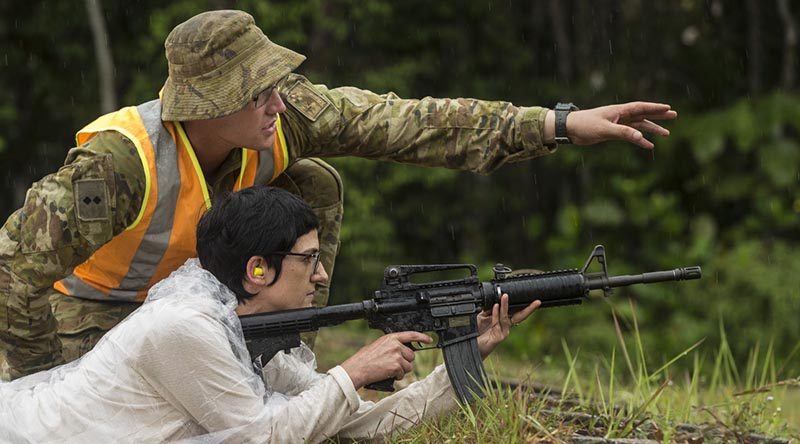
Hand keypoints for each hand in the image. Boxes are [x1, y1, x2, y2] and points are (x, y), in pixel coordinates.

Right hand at [340, 331, 431, 388]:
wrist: (358, 368)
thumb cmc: (364, 359)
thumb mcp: (378, 345)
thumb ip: (391, 345)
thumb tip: (401, 350)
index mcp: (391, 337)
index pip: (411, 335)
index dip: (422, 337)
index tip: (429, 339)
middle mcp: (396, 345)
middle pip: (411, 355)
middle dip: (405, 361)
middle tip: (393, 364)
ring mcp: (397, 355)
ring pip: (408, 366)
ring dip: (401, 370)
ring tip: (389, 369)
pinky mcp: (396, 366)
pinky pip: (402, 373)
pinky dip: (396, 376)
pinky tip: (387, 374)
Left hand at [476, 294, 539, 357]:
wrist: (473, 345)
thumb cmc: (477, 332)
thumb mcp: (482, 316)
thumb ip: (488, 309)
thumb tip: (493, 299)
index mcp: (504, 321)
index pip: (516, 312)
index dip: (525, 306)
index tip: (533, 300)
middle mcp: (506, 327)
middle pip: (520, 316)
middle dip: (529, 309)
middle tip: (537, 302)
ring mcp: (503, 332)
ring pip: (506, 317)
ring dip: (505, 305)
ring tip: (505, 296)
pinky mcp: (498, 337)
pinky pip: (497, 322)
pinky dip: (496, 313)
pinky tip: (496, 306)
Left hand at [545, 102, 676, 148]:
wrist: (570, 129)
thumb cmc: (585, 125)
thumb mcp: (605, 130)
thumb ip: (623, 132)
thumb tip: (640, 136)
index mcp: (619, 111)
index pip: (641, 107)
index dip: (655, 108)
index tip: (668, 108)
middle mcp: (620, 115)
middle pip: (643, 114)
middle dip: (658, 115)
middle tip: (674, 115)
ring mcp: (617, 123)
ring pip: (638, 125)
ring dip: (651, 129)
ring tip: (666, 134)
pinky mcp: (612, 131)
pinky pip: (630, 134)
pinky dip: (639, 139)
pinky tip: (648, 145)